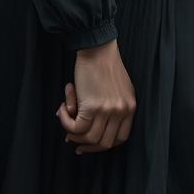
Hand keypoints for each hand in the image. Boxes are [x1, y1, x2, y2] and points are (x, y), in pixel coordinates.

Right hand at [56, 38, 134, 153]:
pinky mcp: (92, 106)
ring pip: (88, 138)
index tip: (89, 142)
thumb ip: (107, 110)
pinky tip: (62, 109)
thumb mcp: (116, 89)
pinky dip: (66, 122)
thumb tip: (84, 133)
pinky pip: (75, 127)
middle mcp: (122, 110)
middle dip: (87, 145)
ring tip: (66, 117)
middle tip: (72, 138)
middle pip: (105, 143)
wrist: (97, 48)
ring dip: (73, 133)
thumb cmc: (103, 65)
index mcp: (130, 107)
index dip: (103, 144)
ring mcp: (108, 110)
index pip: (120, 138)